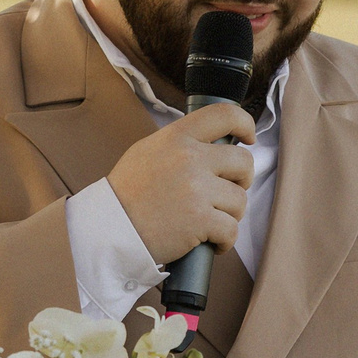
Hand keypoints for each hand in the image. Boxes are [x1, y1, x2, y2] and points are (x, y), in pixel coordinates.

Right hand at [106, 104, 256, 263]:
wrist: (109, 229)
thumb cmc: (127, 195)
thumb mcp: (148, 152)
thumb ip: (179, 143)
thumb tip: (211, 144)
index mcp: (177, 137)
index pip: (224, 114)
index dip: (244, 123)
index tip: (248, 137)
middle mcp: (190, 158)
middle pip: (243, 162)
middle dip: (242, 180)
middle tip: (227, 192)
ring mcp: (197, 189)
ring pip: (240, 200)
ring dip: (230, 215)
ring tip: (211, 222)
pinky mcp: (200, 220)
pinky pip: (232, 230)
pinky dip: (225, 241)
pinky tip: (212, 242)